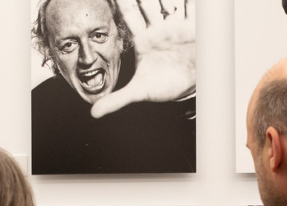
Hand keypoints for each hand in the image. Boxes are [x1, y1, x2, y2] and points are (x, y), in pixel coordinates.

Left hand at [90, 0, 195, 117]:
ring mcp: (175, 25)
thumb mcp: (139, 92)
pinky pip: (191, 8)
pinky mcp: (192, 26)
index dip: (121, 3)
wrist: (187, 89)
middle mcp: (158, 28)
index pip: (129, 16)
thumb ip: (117, 100)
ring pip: (169, 2)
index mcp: (143, 39)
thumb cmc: (163, 86)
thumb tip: (94, 112)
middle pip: (148, 3)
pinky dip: (189, 1)